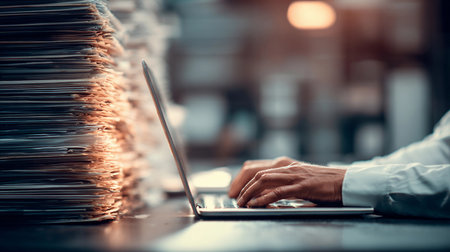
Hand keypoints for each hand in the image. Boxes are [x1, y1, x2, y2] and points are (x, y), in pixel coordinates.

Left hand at [228, 156, 345, 206]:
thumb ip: (282, 183)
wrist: (345, 182)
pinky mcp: (302, 186)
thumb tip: (262, 194)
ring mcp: (294, 175)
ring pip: (263, 180)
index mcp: (284, 164)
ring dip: (248, 192)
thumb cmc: (323, 183)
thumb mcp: (298, 179)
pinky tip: (255, 204)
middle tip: (233, 197)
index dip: (240, 178)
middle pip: (254, 172)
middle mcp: (286, 166)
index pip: (254, 167)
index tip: (234, 189)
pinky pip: (277, 192)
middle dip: (240, 185)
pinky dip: (263, 198)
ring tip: (241, 202)